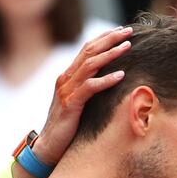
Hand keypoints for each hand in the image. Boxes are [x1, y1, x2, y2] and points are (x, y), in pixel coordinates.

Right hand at [32, 26, 132, 164]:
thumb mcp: (80, 104)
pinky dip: (106, 80)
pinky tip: (121, 75)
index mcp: (68, 76)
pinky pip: (89, 87)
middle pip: (89, 51)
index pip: (87, 49)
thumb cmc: (67, 127)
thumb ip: (90, 90)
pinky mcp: (70, 104)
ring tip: (127, 47)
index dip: (104, 38)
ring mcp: (67, 90)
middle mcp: (66, 79)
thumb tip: (112, 82)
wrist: (48, 147)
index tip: (121, 31)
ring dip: (110, 54)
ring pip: (90, 65)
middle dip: (109, 39)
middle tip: (128, 31)